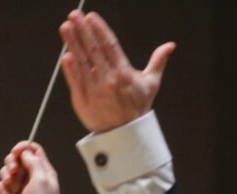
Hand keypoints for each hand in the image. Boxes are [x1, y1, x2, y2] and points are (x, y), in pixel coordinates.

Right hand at [0, 142, 60, 193]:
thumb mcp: (42, 180)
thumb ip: (34, 162)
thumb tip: (25, 151)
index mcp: (43, 171)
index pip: (33, 150)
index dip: (23, 148)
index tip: (16, 151)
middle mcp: (31, 177)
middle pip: (17, 159)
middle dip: (11, 162)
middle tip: (13, 171)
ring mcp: (20, 187)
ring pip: (6, 171)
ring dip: (5, 177)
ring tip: (11, 187)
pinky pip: (0, 186)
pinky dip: (1, 190)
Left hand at [59, 10, 175, 132]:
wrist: (125, 135)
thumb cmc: (137, 109)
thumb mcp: (151, 84)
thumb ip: (158, 61)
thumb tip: (170, 46)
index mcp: (124, 74)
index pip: (110, 46)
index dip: (100, 30)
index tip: (91, 17)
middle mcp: (108, 81)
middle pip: (93, 50)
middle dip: (83, 31)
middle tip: (74, 15)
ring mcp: (94, 91)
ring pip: (82, 63)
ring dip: (73, 43)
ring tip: (66, 27)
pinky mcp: (82, 101)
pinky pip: (75, 81)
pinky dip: (70, 68)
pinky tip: (66, 54)